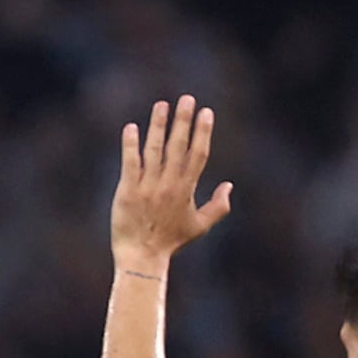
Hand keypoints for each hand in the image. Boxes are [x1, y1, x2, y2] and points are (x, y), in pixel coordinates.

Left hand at [111, 95, 232, 272]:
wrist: (142, 258)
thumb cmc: (171, 242)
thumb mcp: (199, 227)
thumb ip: (218, 206)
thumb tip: (230, 185)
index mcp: (186, 189)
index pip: (198, 154)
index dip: (203, 132)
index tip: (206, 112)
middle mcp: (168, 184)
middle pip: (178, 146)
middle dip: (183, 121)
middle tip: (186, 99)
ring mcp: (148, 186)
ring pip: (155, 150)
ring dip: (158, 125)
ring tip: (162, 105)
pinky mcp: (128, 191)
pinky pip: (130, 162)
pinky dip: (131, 145)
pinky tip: (131, 127)